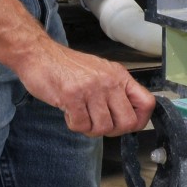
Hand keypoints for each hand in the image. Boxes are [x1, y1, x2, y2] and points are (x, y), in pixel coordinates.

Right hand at [16, 42, 156, 136]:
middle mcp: (109, 81)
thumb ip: (116, 91)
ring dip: (90, 128)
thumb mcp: (100, 72)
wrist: (40, 55)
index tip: (129, 124)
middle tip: (99, 124)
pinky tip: (69, 111)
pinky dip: (74, 124)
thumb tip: (130, 115)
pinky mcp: (72, 97)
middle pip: (127, 122)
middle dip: (113, 130)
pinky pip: (81, 126)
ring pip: (103, 128)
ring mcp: (91, 89)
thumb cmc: (68, 66)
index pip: (146, 103)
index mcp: (118, 75)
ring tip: (81, 115)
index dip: (140, 120)